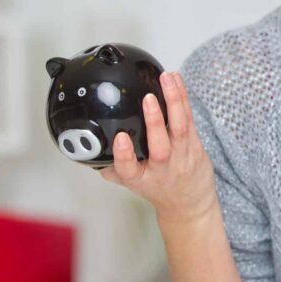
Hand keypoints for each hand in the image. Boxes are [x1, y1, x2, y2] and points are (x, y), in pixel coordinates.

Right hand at [99, 71, 217, 223]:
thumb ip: (111, 167)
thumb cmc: (157, 188)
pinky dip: (183, 98)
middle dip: (154, 121)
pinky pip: (189, 118)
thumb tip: (85, 149)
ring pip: (180, 128)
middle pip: (159, 147)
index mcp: (140, 178)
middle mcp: (161, 167)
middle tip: (148, 99)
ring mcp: (181, 156)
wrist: (189, 204)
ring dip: (174, 101)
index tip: (120, 138)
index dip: (124, 154)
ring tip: (167, 78)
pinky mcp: (195, 144)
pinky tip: (177, 80)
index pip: (128, 168)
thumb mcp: (131, 183)